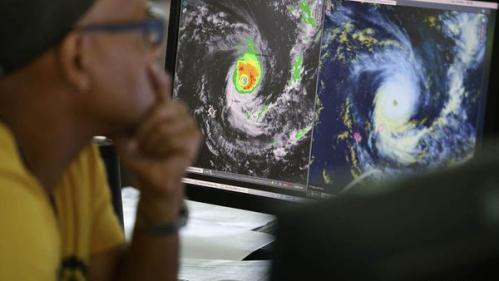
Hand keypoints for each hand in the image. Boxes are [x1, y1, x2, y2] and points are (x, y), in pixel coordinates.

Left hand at [114, 64, 201, 219]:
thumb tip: (121, 105)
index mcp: (163, 111)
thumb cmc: (142, 159)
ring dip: (154, 141)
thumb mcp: (128, 138)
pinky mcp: (195, 140)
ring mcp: (190, 127)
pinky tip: (163, 155)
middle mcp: (179, 115)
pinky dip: (164, 148)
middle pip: (164, 107)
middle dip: (147, 126)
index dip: (158, 78)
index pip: (163, 90)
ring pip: (168, 125)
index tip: (149, 65)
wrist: (152, 180)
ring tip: (151, 151)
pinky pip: (176, 138)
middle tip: (141, 143)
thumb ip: (128, 122)